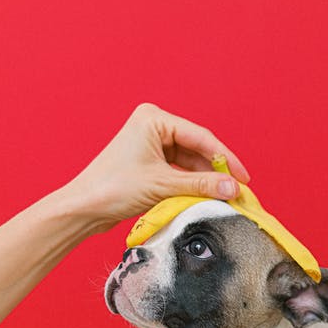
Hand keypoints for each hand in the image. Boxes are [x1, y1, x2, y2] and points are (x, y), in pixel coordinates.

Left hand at [67, 103, 249, 229]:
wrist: (83, 208)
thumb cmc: (113, 189)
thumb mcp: (163, 186)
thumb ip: (201, 186)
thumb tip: (233, 188)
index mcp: (153, 119)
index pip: (200, 136)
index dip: (225, 158)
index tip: (244, 177)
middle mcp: (153, 126)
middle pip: (197, 147)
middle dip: (216, 170)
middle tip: (238, 189)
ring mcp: (151, 143)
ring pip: (190, 160)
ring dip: (206, 179)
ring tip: (226, 195)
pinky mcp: (150, 162)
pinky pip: (179, 170)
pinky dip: (192, 183)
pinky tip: (207, 195)